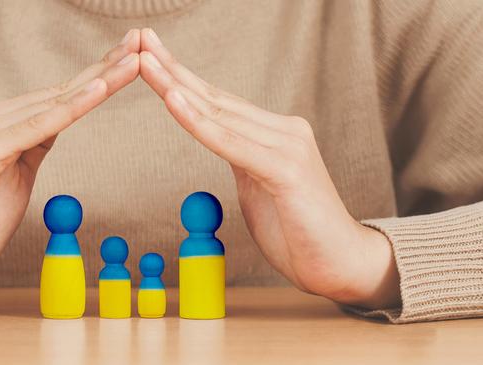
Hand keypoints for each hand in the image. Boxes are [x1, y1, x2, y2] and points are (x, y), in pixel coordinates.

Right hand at [0, 29, 140, 294]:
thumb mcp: (18, 171)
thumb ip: (34, 141)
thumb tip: (58, 119)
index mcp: (0, 119)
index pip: (58, 95)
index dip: (97, 76)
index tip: (129, 59)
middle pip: (61, 91)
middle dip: (105, 67)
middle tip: (140, 42)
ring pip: (54, 103)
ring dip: (99, 81)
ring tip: (134, 61)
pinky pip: (38, 127)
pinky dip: (70, 109)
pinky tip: (98, 90)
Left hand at [139, 28, 400, 308]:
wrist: (341, 263)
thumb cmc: (298, 230)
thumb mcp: (259, 187)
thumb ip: (241, 159)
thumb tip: (217, 140)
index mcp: (274, 134)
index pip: (219, 102)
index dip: (183, 79)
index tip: (152, 57)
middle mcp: (283, 130)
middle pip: (216, 98)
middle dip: (173, 70)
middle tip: (141, 41)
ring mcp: (288, 147)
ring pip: (220, 114)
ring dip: (177, 86)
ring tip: (145, 61)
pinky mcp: (287, 170)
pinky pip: (232, 144)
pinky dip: (199, 123)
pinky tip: (174, 99)